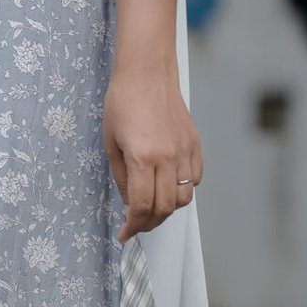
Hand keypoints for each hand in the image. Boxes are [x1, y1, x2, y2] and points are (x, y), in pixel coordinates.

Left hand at [103, 64, 202, 241]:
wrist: (146, 72)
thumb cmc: (122, 102)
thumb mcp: (110, 143)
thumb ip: (121, 178)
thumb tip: (129, 203)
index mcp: (142, 158)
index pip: (142, 206)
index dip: (133, 226)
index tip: (125, 234)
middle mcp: (167, 157)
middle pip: (165, 208)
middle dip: (149, 223)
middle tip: (136, 226)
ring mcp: (184, 151)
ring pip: (184, 197)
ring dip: (168, 209)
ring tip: (152, 207)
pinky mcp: (195, 144)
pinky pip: (195, 178)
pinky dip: (183, 189)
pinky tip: (168, 185)